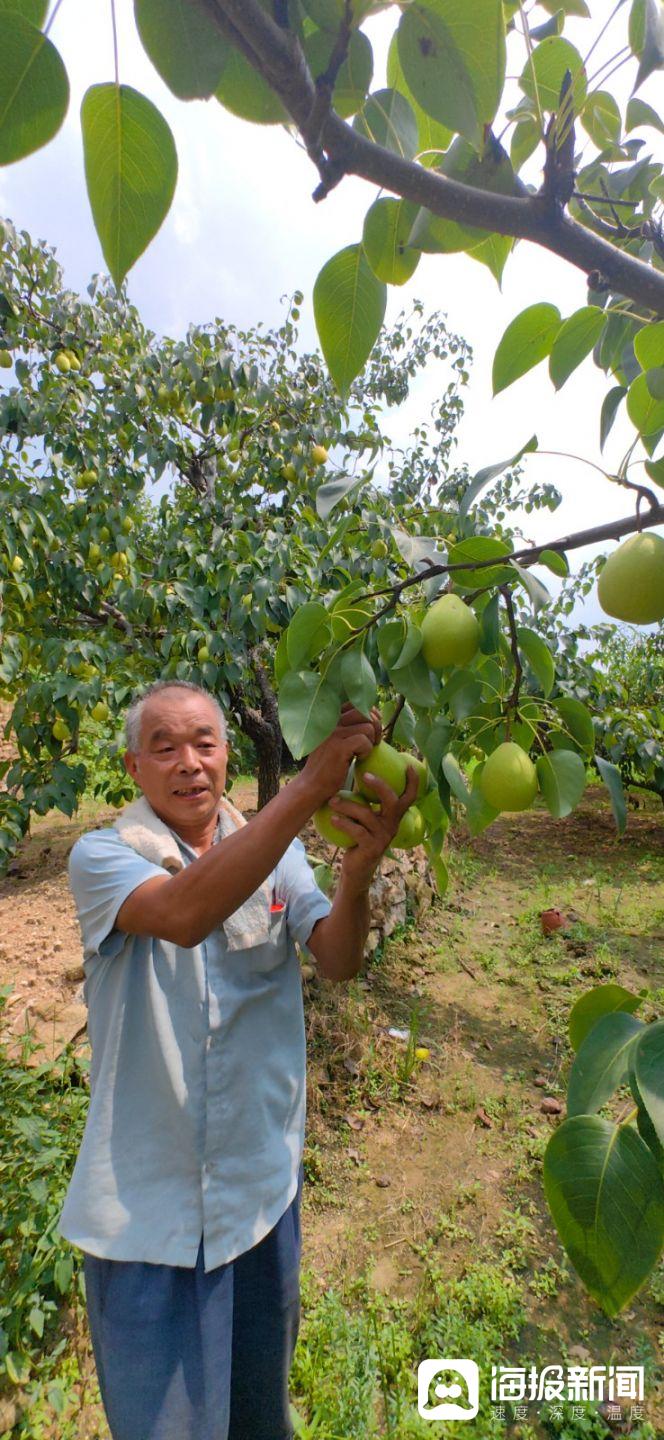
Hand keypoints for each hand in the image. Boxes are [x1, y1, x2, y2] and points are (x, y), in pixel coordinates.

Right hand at [298, 703, 381, 809]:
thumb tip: (374, 713)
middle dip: (376, 726)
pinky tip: (358, 759)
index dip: (369, 714)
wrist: (313, 785)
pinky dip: (367, 751)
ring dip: (371, 741)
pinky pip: (364, 741)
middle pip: (365, 712)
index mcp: (329, 718)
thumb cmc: (329, 765)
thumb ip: (349, 726)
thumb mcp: (336, 741)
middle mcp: (330, 721)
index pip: (356, 704)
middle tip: (374, 742)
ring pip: (368, 727)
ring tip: (363, 753)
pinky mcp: (338, 747)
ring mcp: (333, 733)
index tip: (371, 730)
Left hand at [328, 763, 419, 887]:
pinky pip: (356, 831)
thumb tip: (355, 773)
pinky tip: (332, 818)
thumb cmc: (358, 839)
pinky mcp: (372, 848)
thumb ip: (365, 801)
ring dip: (347, 805)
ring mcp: (383, 838)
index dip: (413, 782)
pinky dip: (343, 823)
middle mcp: (392, 825)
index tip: (407, 765)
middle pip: (392, 801)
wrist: (356, 869)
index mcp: (393, 816)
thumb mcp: (365, 819)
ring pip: (366, 815)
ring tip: (332, 800)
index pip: (409, 797)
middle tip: (363, 774)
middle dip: (380, 786)